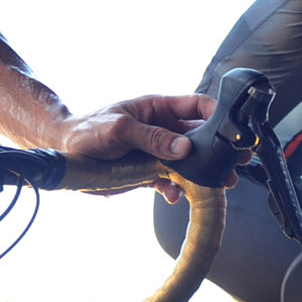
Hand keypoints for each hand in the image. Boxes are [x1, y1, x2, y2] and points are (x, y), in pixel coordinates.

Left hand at [56, 94, 228, 198]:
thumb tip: (183, 147)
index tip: (231, 130)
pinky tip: (175, 196)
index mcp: (157, 109)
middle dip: (218, 150)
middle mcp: (162, 129)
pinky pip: (171, 181)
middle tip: (235, 163)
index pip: (196, 106)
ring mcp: (157, 151)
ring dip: (203, 174)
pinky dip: (176, 189)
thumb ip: (152, 137)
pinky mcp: (149, 172)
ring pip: (190, 162)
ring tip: (218, 185)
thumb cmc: (87, 131)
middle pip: (200, 137)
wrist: (66, 154)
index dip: (217, 115)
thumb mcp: (119, 129)